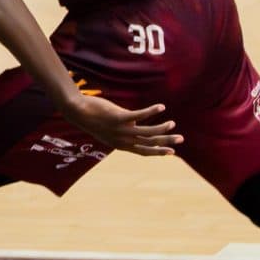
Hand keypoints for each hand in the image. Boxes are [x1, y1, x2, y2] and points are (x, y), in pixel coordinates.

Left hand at [61, 89, 179, 154]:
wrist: (78, 111)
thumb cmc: (93, 118)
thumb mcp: (110, 128)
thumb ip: (124, 129)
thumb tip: (136, 123)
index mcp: (121, 144)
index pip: (144, 152)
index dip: (159, 152)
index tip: (172, 152)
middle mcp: (123, 140)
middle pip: (150, 144)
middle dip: (166, 142)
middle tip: (181, 139)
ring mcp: (121, 129)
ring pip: (147, 132)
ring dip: (162, 128)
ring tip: (172, 123)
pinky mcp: (119, 117)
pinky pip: (140, 115)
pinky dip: (152, 111)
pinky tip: (161, 106)